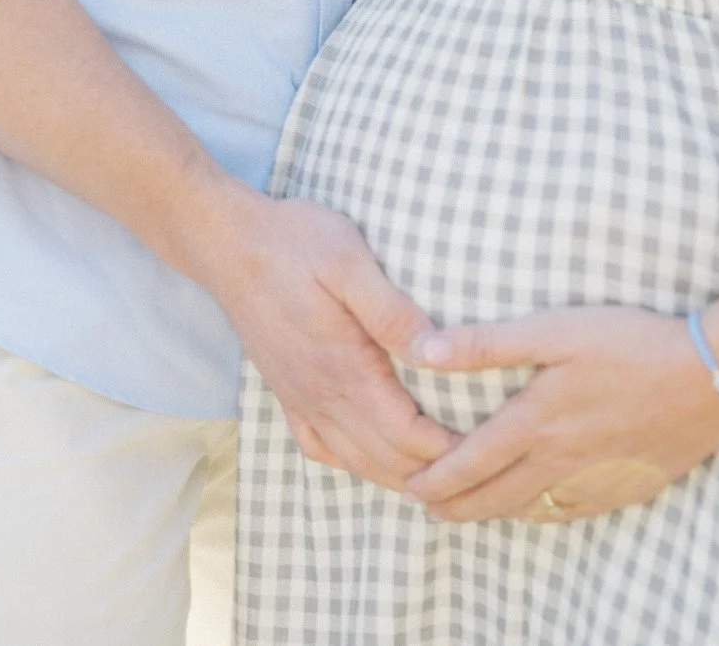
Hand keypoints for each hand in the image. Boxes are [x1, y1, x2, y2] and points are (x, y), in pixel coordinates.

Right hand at [197, 183, 456, 489]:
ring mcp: (300, 397)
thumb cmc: (293, 241)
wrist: (226, 241)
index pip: (409, 437)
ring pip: (357, 462)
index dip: (453, 451)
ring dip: (401, 476)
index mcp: (343, 368)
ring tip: (444, 476)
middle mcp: (321, 395)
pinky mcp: (285, 391)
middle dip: (437, 473)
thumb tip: (437, 355)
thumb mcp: (348, 259)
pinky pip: (321, 448)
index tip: (493, 446)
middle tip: (483, 469)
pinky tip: (374, 457)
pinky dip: (355, 464)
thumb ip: (392, 311)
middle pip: (389, 461)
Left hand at [401, 306, 718, 522]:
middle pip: (496, 495)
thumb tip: (424, 351)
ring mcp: (594, 477)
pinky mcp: (625, 483)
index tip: (410, 489)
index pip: (471, 460)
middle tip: (426, 510)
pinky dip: (541, 515)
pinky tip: (536, 510)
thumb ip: (487, 343)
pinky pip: (571, 512)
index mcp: (535, 422)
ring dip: (494, 512)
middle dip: (456, 506)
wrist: (710, 378)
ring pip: (532, 507)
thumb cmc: (629, 343)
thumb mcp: (553, 330)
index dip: (437, 478)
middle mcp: (559, 459)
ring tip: (469, 513)